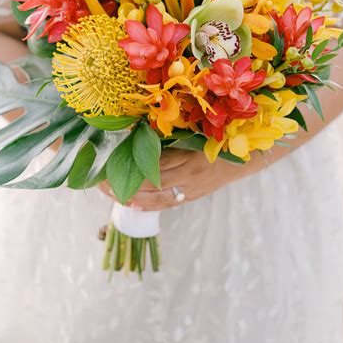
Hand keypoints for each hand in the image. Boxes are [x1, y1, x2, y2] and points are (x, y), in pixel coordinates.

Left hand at [98, 148, 235, 211]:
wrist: (240, 162)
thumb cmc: (213, 143)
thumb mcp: (193, 137)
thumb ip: (169, 140)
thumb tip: (137, 137)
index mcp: (189, 155)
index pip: (156, 162)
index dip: (132, 164)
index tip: (112, 162)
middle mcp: (189, 175)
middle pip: (152, 182)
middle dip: (126, 183)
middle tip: (103, 182)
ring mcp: (191, 189)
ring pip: (157, 197)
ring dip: (133, 197)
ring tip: (112, 195)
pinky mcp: (191, 198)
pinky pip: (166, 204)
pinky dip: (147, 206)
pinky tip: (131, 205)